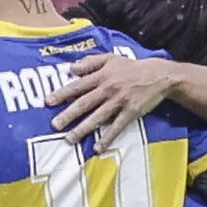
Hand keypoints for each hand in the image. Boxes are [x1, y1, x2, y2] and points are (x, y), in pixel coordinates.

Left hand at [46, 54, 177, 150]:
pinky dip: (107, 137)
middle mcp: (108, 89)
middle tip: (54, 125)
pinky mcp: (131, 112)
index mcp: (101, 76)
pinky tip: (97, 148)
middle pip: (84, 103)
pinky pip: (116, 127)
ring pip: (98, 117)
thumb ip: (90, 62)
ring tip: (69, 139)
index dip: (62, 93)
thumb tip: (71, 68)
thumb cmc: (131, 67)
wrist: (159, 75)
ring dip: (83, 129)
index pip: (78, 86)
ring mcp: (119, 101)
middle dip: (68, 115)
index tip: (48, 102)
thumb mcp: (110, 58)